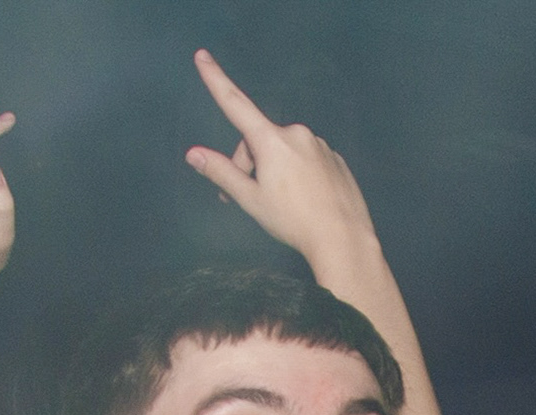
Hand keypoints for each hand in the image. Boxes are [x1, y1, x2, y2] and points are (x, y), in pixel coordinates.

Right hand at [184, 49, 378, 283]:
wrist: (343, 238)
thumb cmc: (293, 221)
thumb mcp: (251, 199)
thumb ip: (221, 172)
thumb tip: (193, 154)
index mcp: (272, 140)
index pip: (235, 103)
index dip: (216, 79)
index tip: (202, 55)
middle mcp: (296, 134)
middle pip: (259, 141)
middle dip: (248, 163)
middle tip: (246, 197)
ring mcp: (319, 145)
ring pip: (284, 152)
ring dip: (274, 169)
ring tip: (280, 204)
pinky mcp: (335, 159)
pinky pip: (307, 160)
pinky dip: (298, 175)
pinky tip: (303, 201)